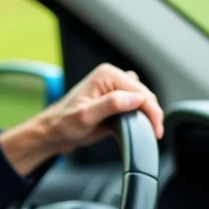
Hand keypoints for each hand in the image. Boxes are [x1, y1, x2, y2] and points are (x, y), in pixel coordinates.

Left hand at [0, 64, 163, 175]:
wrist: (53, 133)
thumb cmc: (63, 124)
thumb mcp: (86, 116)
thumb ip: (110, 105)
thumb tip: (135, 99)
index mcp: (106, 75)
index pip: (139, 91)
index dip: (151, 110)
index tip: (156, 128)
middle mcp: (111, 78)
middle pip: (144, 94)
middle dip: (152, 113)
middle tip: (155, 133)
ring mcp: (113, 90)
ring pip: (142, 101)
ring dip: (147, 115)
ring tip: (149, 131)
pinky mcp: (114, 102)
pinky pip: (135, 108)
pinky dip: (140, 118)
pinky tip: (139, 129)